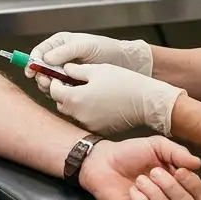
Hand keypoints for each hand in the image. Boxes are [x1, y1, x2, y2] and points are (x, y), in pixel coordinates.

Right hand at [27, 32, 152, 93]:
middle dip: (41, 76)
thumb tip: (45, 59)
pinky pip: (61, 90)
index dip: (33, 62)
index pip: (39, 52)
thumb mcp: (86, 46)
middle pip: (41, 69)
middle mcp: (60, 58)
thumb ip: (65, 51)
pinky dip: (60, 92)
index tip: (32, 71)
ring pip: (49, 81)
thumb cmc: (107, 49)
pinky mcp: (73, 85)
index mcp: (60, 44)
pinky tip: (66, 92)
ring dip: (50, 85)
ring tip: (57, 86)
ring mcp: (66, 72)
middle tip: (47, 82)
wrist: (126, 63)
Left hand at [50, 63, 186, 135]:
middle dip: (64, 93)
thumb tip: (65, 69)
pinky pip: (86, 120)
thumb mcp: (97, 70)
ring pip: (73, 113)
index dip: (55, 81)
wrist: (146, 102)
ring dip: (75, 104)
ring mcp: (89, 124)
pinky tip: (99, 103)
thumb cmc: (124, 83)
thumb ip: (75, 70)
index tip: (59, 76)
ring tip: (88, 92)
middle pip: (61, 104)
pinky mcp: (99, 130)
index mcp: (75, 98)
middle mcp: (79, 115)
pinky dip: (87, 112)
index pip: (54, 90)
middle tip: (73, 83)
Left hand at [78, 137, 200, 199]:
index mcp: (178, 183)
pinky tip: (133, 191)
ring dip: (154, 193)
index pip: (200, 194)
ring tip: (140, 179)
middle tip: (153, 171)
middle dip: (171, 187)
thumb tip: (197, 164)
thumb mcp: (157, 145)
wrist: (102, 159)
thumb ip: (178, 153)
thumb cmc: (130, 153)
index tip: (180, 170)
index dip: (193, 184)